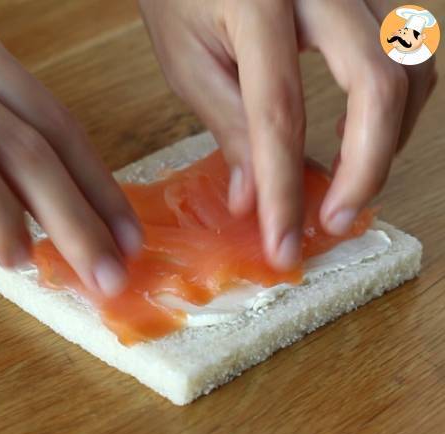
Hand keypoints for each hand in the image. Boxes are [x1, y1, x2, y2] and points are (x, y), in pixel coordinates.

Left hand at [139, 0, 435, 270]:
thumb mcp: (188, 63)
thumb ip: (227, 126)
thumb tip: (253, 199)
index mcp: (257, 4)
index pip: (279, 112)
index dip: (283, 189)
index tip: (283, 243)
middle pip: (377, 82)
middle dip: (366, 166)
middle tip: (334, 219)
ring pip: (410, 64)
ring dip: (389, 136)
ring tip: (350, 180)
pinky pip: (406, 49)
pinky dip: (395, 102)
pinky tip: (363, 130)